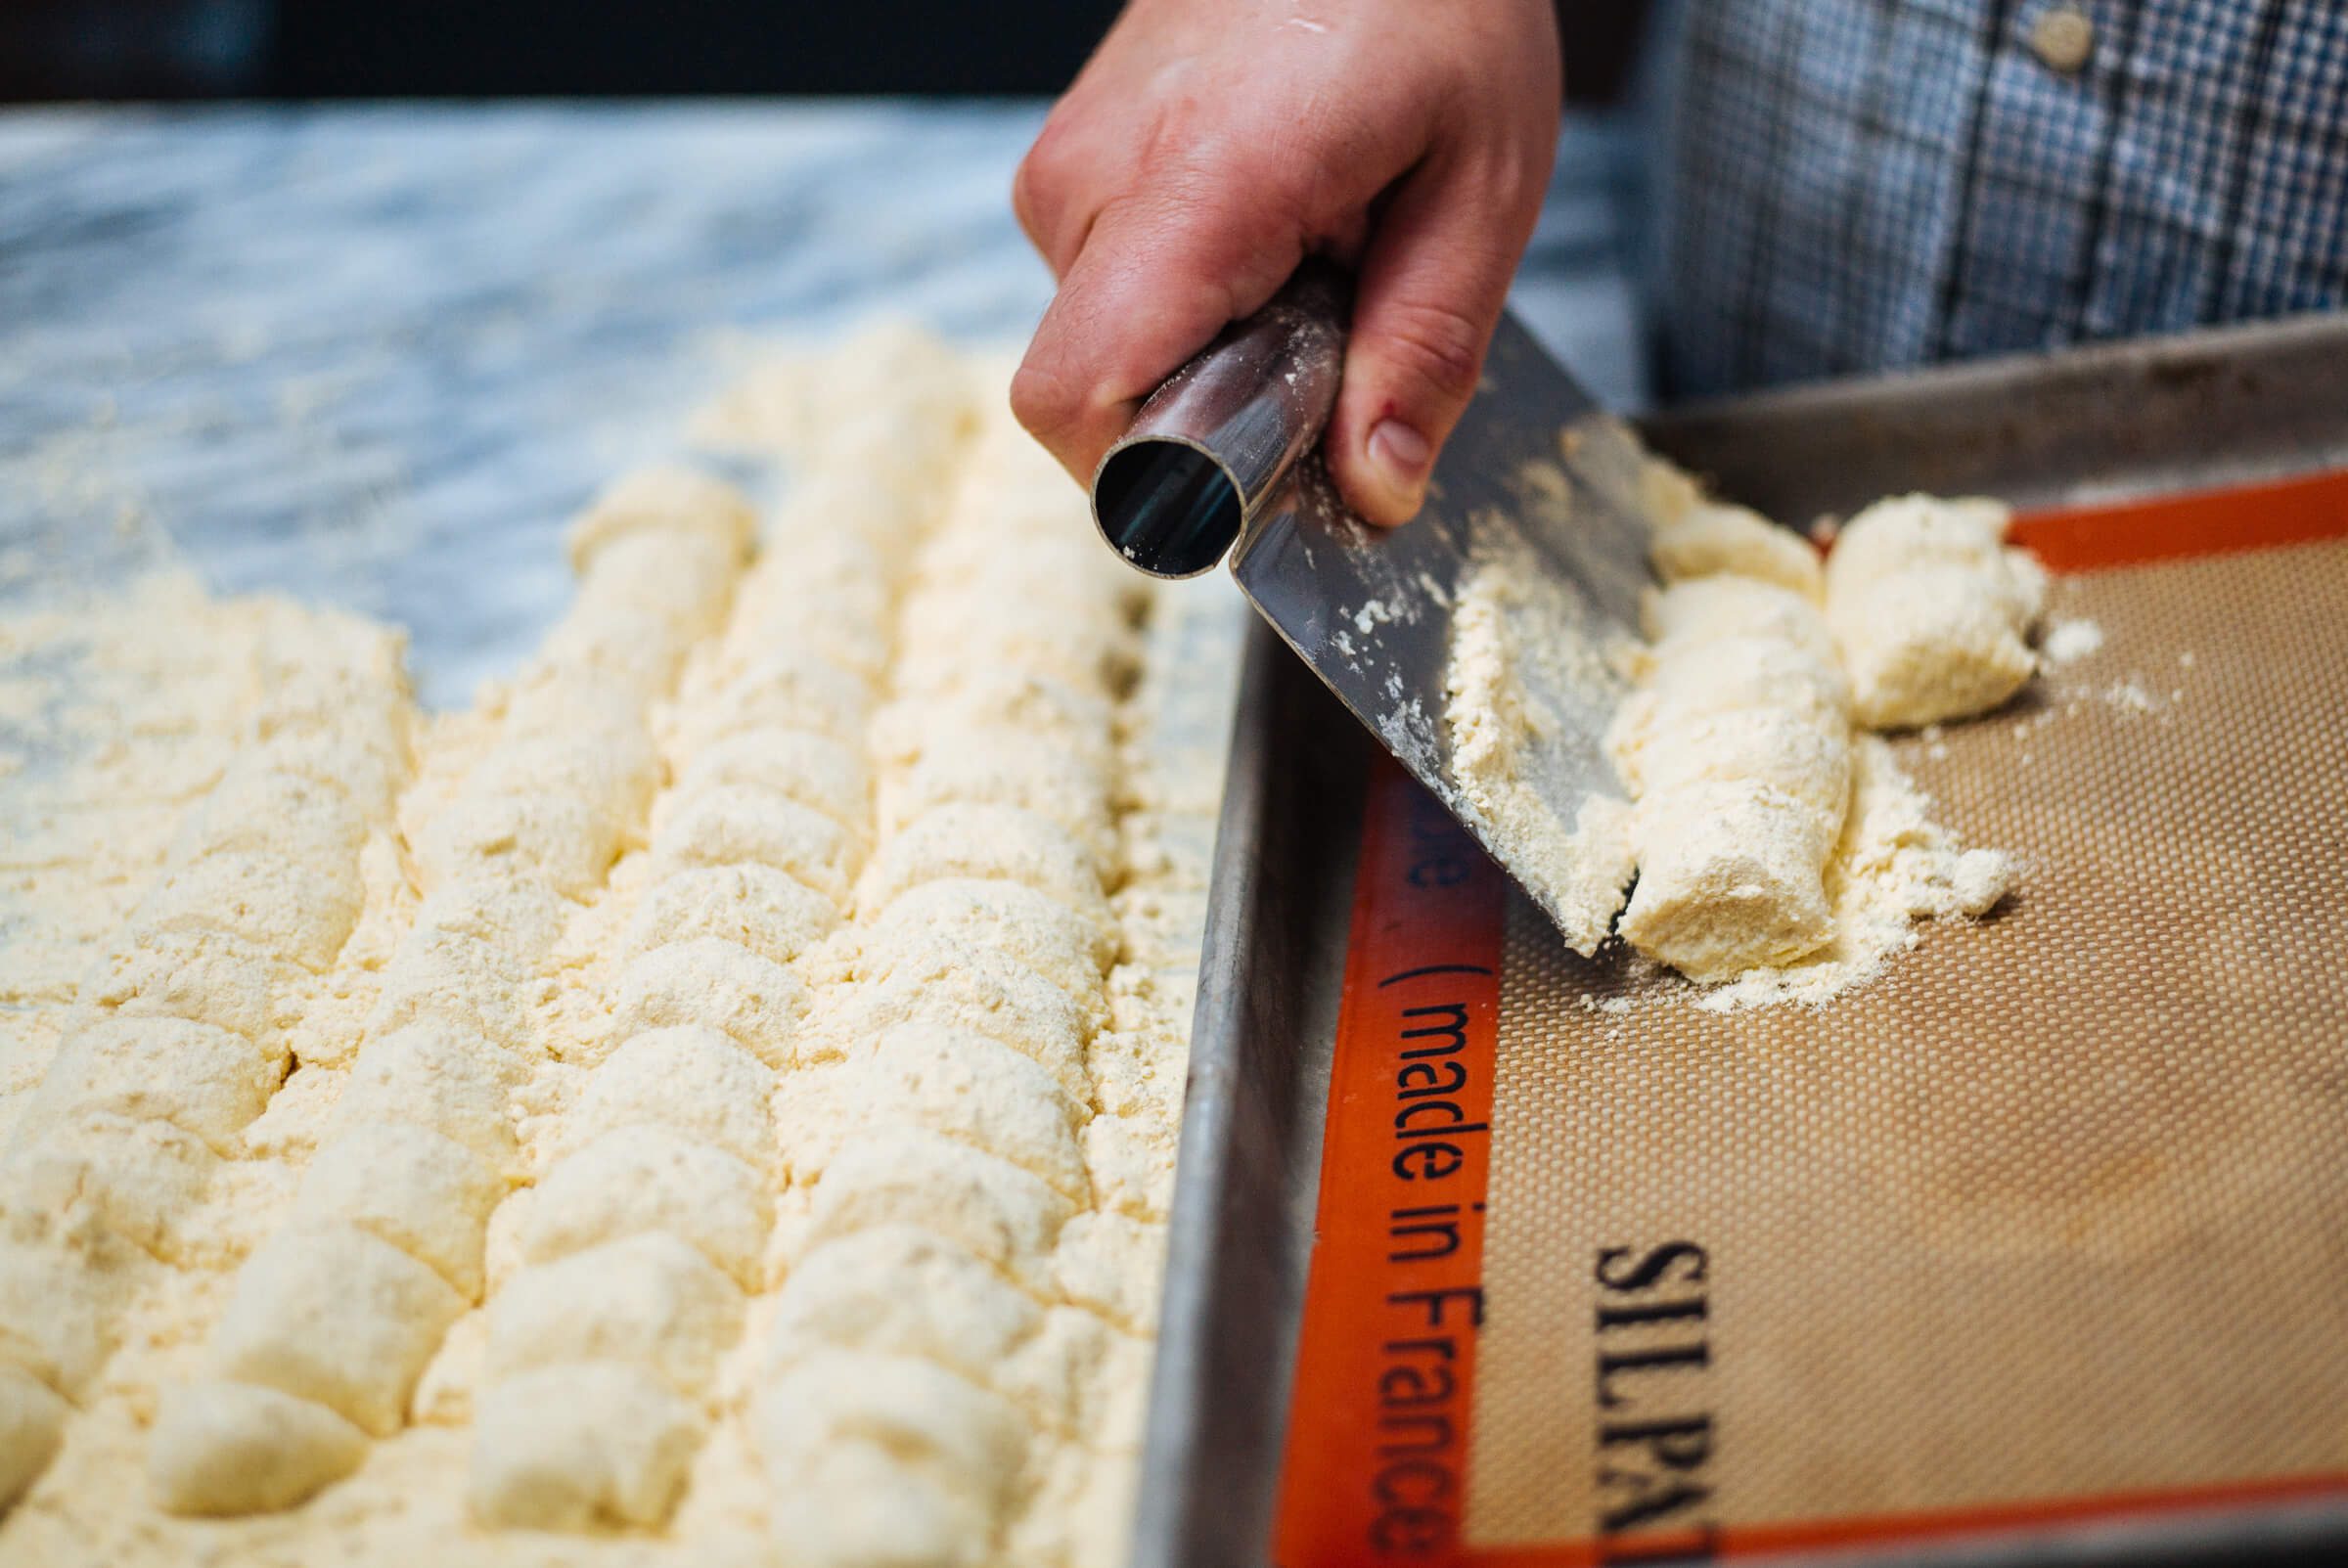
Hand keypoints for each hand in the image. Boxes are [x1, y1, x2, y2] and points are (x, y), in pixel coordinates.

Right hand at [1010, 0, 1560, 525]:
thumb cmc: (1432, 2)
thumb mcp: (1481, 188)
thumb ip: (1425, 353)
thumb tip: (1374, 493)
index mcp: (1195, 187)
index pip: (1079, 401)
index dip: (1164, 481)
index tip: (1267, 470)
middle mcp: (1093, 180)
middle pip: (1102, 393)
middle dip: (1216, 413)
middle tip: (1332, 327)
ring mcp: (1068, 166)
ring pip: (1107, 348)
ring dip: (1211, 352)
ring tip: (1312, 256)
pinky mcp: (1074, 162)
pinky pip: (1110, 291)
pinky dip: (1194, 300)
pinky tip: (1274, 229)